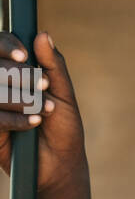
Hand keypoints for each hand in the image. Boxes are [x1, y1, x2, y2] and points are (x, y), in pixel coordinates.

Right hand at [0, 30, 87, 196]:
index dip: (7, 46)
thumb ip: (53, 65)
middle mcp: (1, 86)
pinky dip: (16, 118)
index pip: (0, 46)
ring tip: (45, 109)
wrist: (61, 164)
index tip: (25, 57)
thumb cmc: (63, 127)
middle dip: (21, 76)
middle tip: (44, 87)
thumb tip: (43, 34)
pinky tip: (34, 123)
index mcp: (16, 73)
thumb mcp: (63, 94)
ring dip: (23, 99)